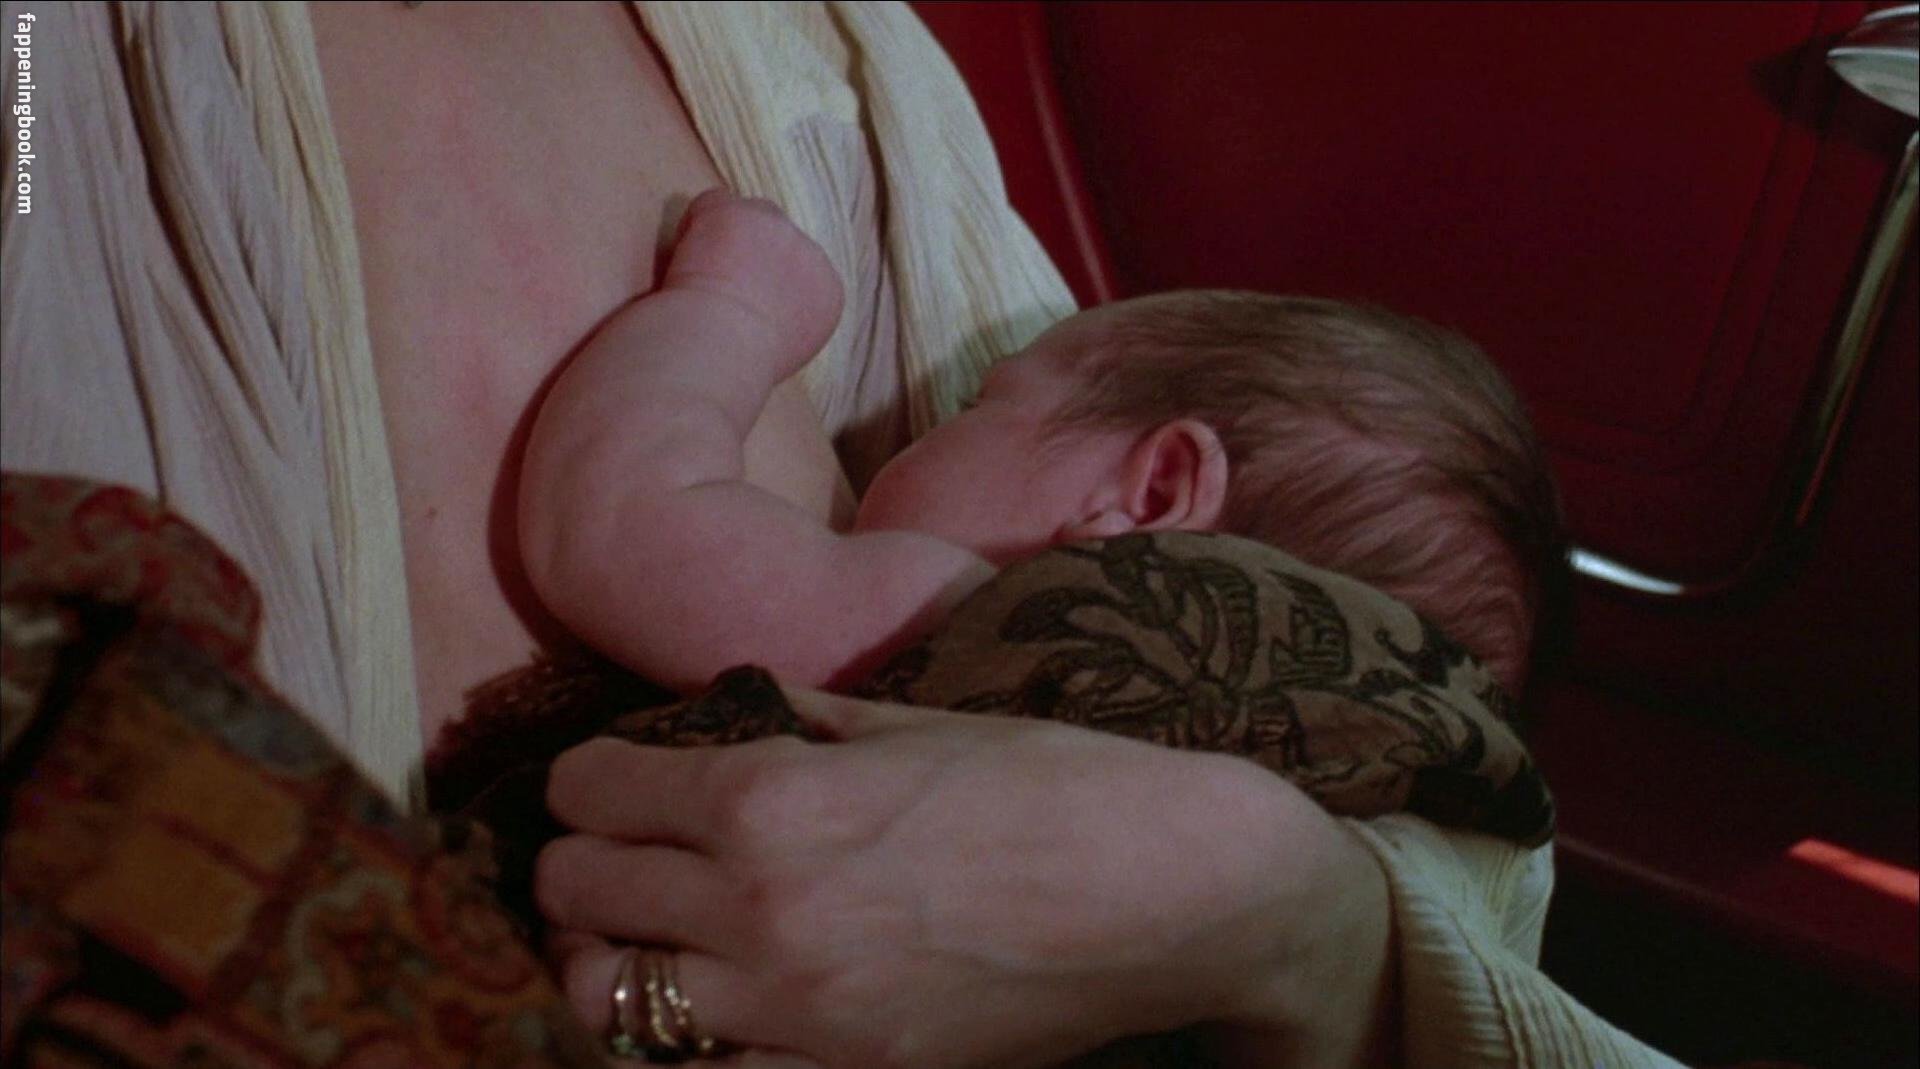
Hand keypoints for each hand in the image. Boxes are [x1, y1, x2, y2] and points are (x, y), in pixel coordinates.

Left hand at [537, 688, 1397, 1067]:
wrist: (1171, 895)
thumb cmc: (1055, 784)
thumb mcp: (919, 724)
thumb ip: (801, 717)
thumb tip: (726, 710)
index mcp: (770, 798)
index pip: (594, 793)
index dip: (585, 782)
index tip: (604, 784)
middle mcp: (758, 907)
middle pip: (578, 895)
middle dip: (580, 866)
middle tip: (615, 855)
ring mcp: (795, 1009)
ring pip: (610, 1000)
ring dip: (610, 960)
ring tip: (645, 939)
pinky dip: (685, 1039)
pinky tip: (716, 1006)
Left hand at [664, 188, 843, 382]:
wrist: (719, 351)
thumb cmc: (740, 366)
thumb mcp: (782, 350)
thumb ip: (783, 320)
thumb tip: (759, 311)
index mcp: (827, 294)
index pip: (798, 270)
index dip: (765, 282)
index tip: (742, 306)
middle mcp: (811, 254)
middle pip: (778, 238)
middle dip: (749, 254)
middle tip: (717, 289)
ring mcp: (777, 228)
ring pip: (748, 217)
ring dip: (724, 238)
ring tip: (698, 277)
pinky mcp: (741, 212)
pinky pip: (713, 204)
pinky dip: (694, 226)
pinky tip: (683, 262)